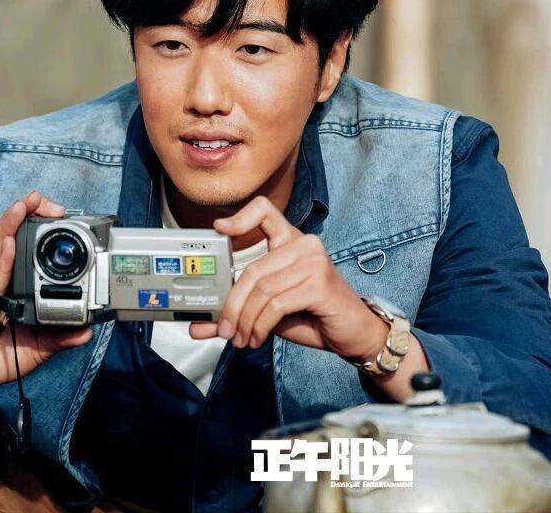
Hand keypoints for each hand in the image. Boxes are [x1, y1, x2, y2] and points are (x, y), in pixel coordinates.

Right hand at [0, 190, 93, 394]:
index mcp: (13, 289)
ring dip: (12, 226)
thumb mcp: (37, 350)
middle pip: (11, 241)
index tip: (57, 214)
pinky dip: (4, 259)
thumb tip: (87, 331)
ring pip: (0, 251)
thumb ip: (59, 339)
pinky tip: (12, 242)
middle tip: (41, 199)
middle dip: (26, 216)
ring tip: (24, 205)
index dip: (36, 229)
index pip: (25, 250)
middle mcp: (0, 284)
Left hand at [187, 196, 385, 361]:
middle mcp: (304, 245)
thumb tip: (197, 326)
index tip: (219, 229)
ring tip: (241, 340)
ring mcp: (314, 262)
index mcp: (291, 241)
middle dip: (232, 305)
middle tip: (224, 330)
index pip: (266, 211)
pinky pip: (276, 304)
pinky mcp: (319, 284)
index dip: (241, 217)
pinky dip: (260, 326)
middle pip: (252, 269)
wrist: (353, 335)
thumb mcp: (268, 313)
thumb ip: (237, 313)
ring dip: (245, 321)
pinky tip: (258, 338)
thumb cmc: (312, 317)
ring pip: (262, 290)